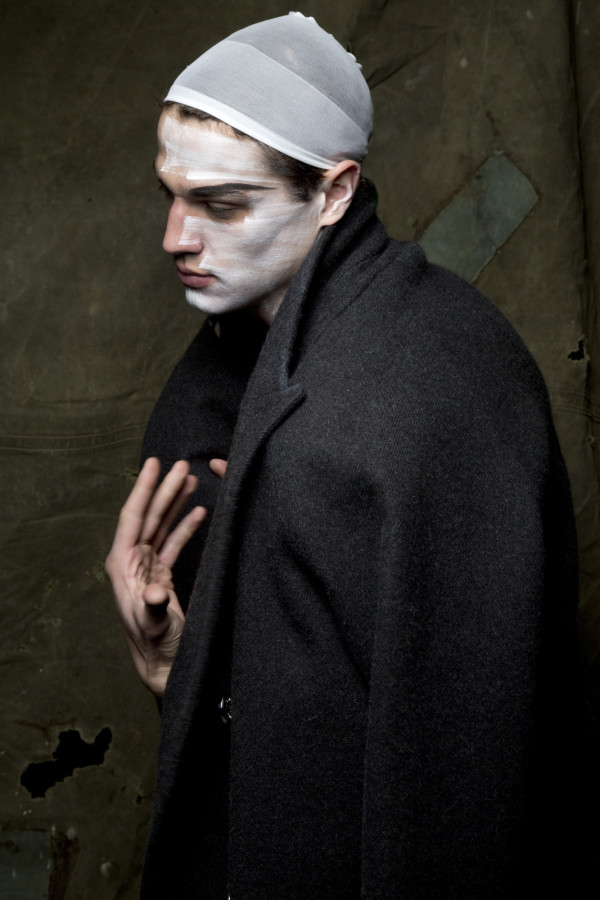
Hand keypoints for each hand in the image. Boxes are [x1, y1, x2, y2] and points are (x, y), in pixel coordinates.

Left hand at [105, 458, 205, 695]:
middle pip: (149, 515)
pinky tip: (199, 510)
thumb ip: (153, 607)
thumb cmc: (155, 646)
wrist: (163, 665)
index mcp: (122, 566)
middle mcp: (131, 561)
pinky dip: (185, 525)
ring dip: (176, 502)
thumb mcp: (153, 626)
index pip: (132, 517)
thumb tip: (156, 589)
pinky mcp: (161, 573)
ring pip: (161, 525)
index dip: (144, 489)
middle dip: (165, 489)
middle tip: (183, 464)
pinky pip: (173, 541)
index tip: (155, 464)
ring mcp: (146, 566)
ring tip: (192, 478)